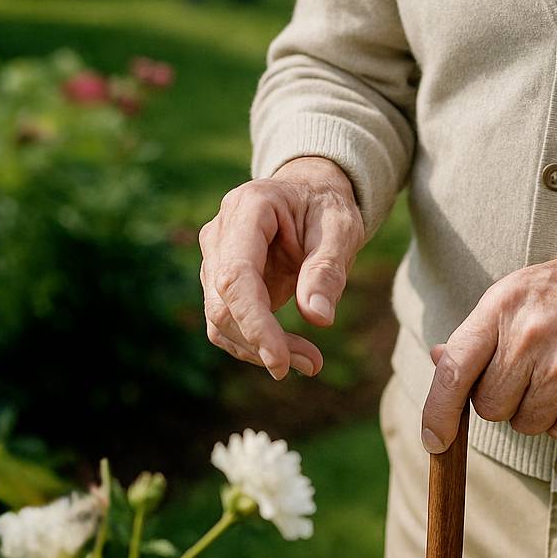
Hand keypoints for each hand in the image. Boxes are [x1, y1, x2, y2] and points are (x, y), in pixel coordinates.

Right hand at [197, 156, 364, 381]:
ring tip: (310, 362)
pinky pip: (227, 321)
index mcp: (249, 207)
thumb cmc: (327, 207)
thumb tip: (318, 319)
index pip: (236, 275)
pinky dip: (255, 343)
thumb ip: (327, 269)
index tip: (280, 360)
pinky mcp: (219, 281)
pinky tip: (290, 354)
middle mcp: (220, 232)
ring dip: (258, 348)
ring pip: (220, 318)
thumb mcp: (342, 229)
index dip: (253, 322)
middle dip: (261, 341)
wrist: (310, 193)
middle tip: (312, 364)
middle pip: (222, 301)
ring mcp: (214, 257)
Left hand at [419, 223, 556, 453]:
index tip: (436, 440)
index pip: (453, 371)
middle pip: (490, 407)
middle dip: (507, 400)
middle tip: (533, 373)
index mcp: (502, 307)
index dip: (436, 413)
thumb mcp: (524, 289)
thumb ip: (483, 330)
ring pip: (526, 423)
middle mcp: (527, 336)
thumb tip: (438, 361)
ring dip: (542, 410)